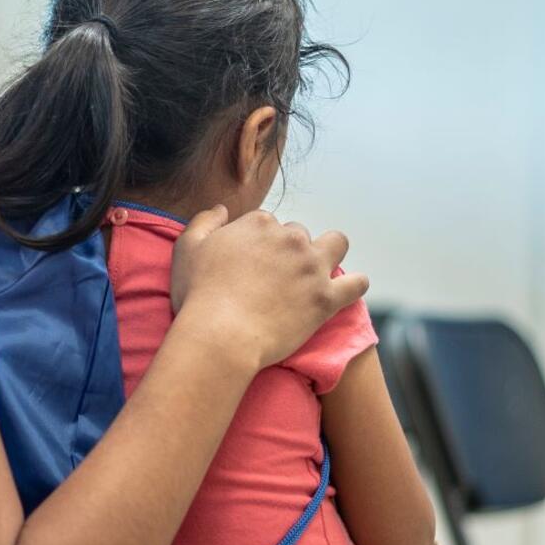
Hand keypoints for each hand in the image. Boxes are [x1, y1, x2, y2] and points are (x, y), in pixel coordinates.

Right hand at [169, 206, 368, 368]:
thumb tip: (221, 209)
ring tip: (317, 273)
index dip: (261, 244)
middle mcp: (290, 238)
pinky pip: (357, 284)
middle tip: (277, 278)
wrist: (221, 335)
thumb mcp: (187, 249)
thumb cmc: (199, 295)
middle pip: (300, 235)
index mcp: (260, 223)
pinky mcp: (326, 298)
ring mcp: (312, 267)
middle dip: (292, 251)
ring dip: (329, 253)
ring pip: (336, 244)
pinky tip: (344, 292)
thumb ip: (205, 221)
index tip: (253, 265)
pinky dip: (355, 286)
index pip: (269, 224)